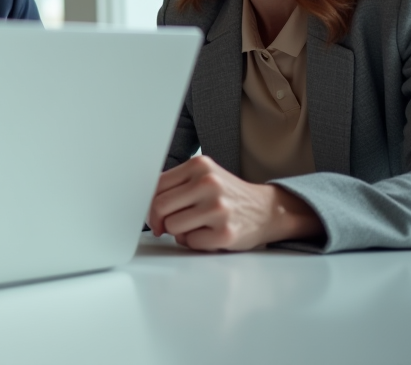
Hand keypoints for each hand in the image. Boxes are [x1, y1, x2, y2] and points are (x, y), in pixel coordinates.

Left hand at [147, 155, 322, 250]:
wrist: (267, 210)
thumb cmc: (227, 196)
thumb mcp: (203, 178)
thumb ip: (175, 184)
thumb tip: (143, 203)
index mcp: (200, 166)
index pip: (156, 186)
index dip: (149, 204)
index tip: (153, 214)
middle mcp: (209, 184)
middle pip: (160, 207)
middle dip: (159, 220)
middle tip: (165, 226)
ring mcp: (219, 208)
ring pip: (173, 227)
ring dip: (178, 232)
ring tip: (195, 227)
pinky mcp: (226, 233)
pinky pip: (191, 243)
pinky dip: (194, 243)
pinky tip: (208, 235)